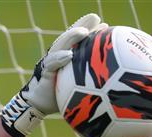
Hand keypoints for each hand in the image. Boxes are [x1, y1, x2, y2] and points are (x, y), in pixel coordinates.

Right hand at [0, 13, 106, 136]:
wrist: (40, 104)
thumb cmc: (61, 96)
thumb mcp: (79, 87)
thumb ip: (91, 80)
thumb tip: (112, 84)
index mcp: (68, 57)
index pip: (79, 40)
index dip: (91, 30)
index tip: (105, 25)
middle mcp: (59, 55)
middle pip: (70, 36)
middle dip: (82, 25)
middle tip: (95, 18)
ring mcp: (51, 61)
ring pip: (60, 45)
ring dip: (71, 37)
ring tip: (83, 32)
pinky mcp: (44, 71)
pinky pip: (51, 63)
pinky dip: (59, 58)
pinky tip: (69, 55)